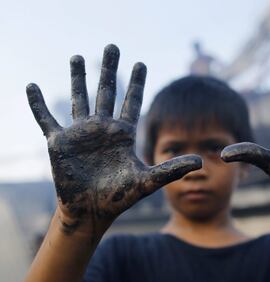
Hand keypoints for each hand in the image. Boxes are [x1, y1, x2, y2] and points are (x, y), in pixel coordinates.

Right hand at [27, 44, 200, 233]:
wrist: (93, 212)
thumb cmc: (120, 198)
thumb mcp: (148, 181)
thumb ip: (172, 169)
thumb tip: (201, 162)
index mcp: (122, 134)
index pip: (131, 101)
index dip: (136, 83)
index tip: (141, 63)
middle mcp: (102, 129)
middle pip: (107, 91)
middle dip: (110, 69)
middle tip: (113, 46)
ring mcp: (80, 133)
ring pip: (79, 98)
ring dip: (78, 78)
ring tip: (78, 56)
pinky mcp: (59, 142)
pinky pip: (46, 118)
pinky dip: (38, 104)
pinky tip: (32, 86)